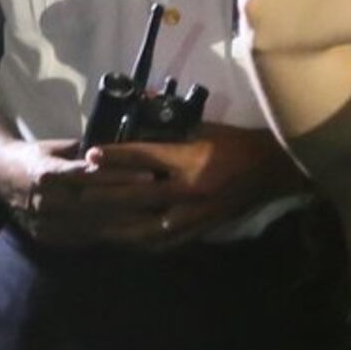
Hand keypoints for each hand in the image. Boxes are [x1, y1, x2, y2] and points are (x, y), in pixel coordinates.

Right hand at [0, 137, 174, 246]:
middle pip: (98, 204)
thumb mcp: (57, 146)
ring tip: (159, 218)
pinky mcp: (49, 239)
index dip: (121, 176)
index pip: (91, 176)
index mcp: (47, 174)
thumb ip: (85, 151)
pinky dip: (112, 237)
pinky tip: (135, 234)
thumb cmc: (33, 156)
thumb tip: (121, 148)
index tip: (150, 174)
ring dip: (129, 224)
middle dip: (134, 202)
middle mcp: (47, 202)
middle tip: (165, 198)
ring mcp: (47, 224)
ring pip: (96, 226)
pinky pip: (86, 240)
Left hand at [82, 124, 289, 248]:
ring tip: (93, 226)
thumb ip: (172, 126)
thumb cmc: (237, 144)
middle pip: (138, 195)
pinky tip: (124, 243)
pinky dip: (142, 243)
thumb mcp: (205, 127)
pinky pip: (166, 243)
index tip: (90, 155)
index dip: (116, 156)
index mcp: (192, 160)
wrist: (272, 170)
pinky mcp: (201, 229)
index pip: (145, 157)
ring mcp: (196, 215)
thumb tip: (142, 106)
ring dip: (118, 227)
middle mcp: (191, 190)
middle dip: (106, 195)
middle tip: (78, 195)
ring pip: (148, 227)